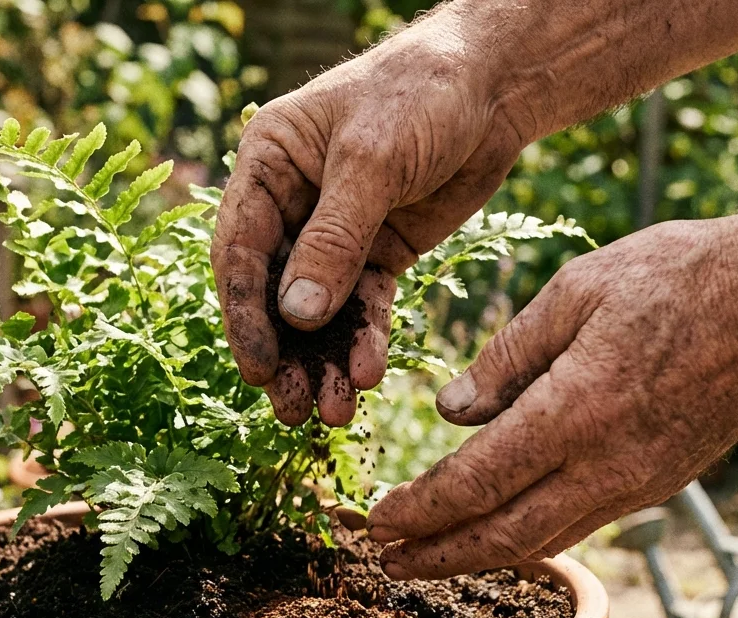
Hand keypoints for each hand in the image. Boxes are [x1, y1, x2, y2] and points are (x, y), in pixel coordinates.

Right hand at [210, 3, 540, 426]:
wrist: (496, 85)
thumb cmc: (421, 93)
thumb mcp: (373, 161)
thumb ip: (335, 239)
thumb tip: (297, 315)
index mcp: (267, 164)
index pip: (240, 250)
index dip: (247, 315)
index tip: (260, 370)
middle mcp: (291, 202)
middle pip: (275, 292)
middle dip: (286, 354)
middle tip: (294, 409)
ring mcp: (335, 231)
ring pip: (318, 310)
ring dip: (324, 360)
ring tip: (335, 412)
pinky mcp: (379, 251)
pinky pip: (364, 306)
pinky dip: (365, 341)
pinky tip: (369, 374)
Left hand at [367, 213, 737, 577]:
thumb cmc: (678, 275)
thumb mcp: (576, 291)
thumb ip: (506, 357)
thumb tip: (450, 413)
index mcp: (576, 412)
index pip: (475, 482)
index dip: (420, 511)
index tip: (375, 521)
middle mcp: (609, 465)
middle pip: (504, 536)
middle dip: (436, 556)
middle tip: (382, 563)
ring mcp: (641, 481)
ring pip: (545, 539)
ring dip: (479, 555)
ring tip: (427, 557)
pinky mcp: (663, 481)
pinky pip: (582, 521)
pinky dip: (530, 534)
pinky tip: (500, 526)